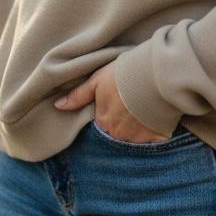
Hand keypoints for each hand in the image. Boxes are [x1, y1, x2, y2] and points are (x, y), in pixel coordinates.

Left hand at [53, 59, 171, 143]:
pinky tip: (156, 120)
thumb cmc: (124, 74)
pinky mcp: (157, 137)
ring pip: (135, 139)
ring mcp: (138, 138)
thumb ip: (78, 96)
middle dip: (122, 126)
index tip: (116, 107)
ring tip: (144, 112)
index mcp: (103, 122)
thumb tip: (58, 106)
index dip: (108, 116)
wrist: (155, 73)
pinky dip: (155, 133)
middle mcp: (119, 135)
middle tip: (130, 110)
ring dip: (138, 130)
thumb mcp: (97, 80)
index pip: (102, 126)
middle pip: (118, 134)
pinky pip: (154, 142)